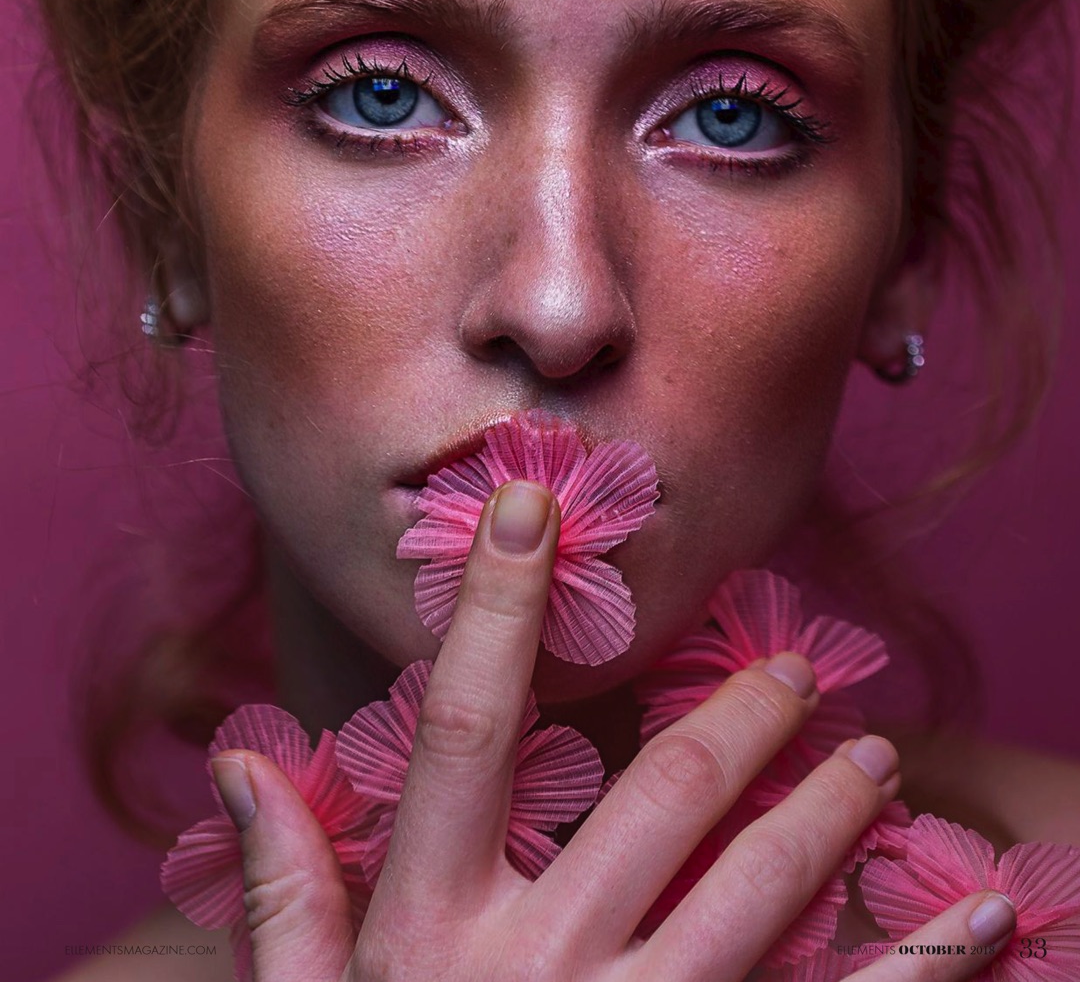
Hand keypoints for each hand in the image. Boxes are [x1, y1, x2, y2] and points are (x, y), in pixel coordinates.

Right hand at [211, 480, 1016, 979]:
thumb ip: (286, 893)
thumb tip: (241, 756)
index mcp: (433, 926)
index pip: (468, 727)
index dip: (497, 608)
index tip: (537, 507)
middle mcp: (541, 966)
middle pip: (661, 795)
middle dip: (739, 710)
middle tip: (803, 662)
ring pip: (760, 890)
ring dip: (829, 807)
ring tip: (877, 753)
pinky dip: (924, 965)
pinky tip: (992, 917)